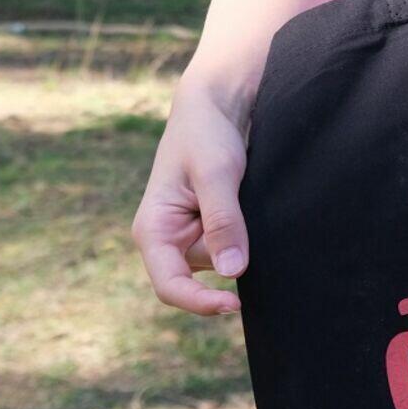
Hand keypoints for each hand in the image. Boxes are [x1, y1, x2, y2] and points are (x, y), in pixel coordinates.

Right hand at [131, 77, 251, 315]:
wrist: (215, 105)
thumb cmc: (207, 133)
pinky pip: (230, 247)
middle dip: (229, 261)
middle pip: (201, 277)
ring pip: (221, 262)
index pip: (170, 286)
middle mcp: (166, 238)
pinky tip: (254, 212)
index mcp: (152, 229)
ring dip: (241, 245)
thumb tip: (232, 271)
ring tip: (250, 204)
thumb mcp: (216, 174)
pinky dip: (244, 237)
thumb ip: (223, 222)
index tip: (236, 303)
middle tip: (255, 229)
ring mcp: (188, 234)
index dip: (200, 303)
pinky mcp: (209, 227)